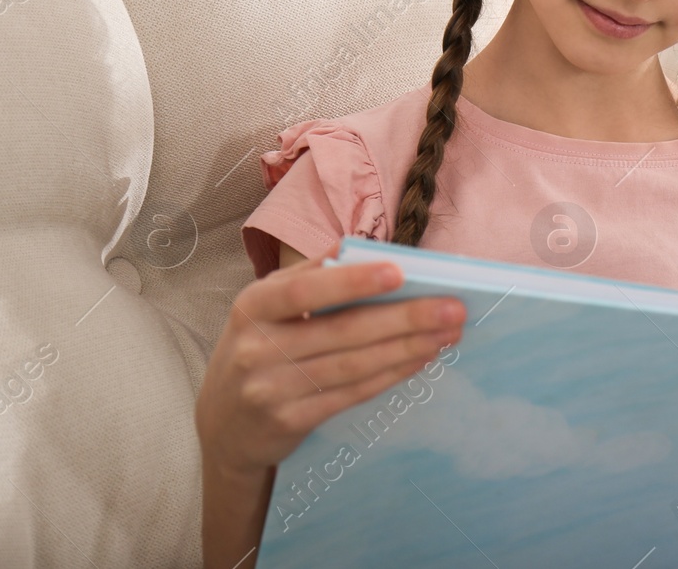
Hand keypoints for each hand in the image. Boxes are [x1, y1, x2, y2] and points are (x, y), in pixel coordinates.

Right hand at [196, 247, 465, 482]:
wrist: (224, 425)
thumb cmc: (259, 348)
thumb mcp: (266, 307)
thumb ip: (311, 276)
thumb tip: (368, 251)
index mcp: (254, 306)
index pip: (304, 290)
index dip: (352, 282)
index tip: (399, 272)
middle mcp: (258, 347)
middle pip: (343, 330)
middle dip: (405, 317)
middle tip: (453, 307)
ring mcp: (272, 388)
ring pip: (354, 364)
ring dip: (408, 347)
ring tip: (448, 332)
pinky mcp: (290, 420)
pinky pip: (352, 394)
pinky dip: (392, 375)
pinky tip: (421, 359)